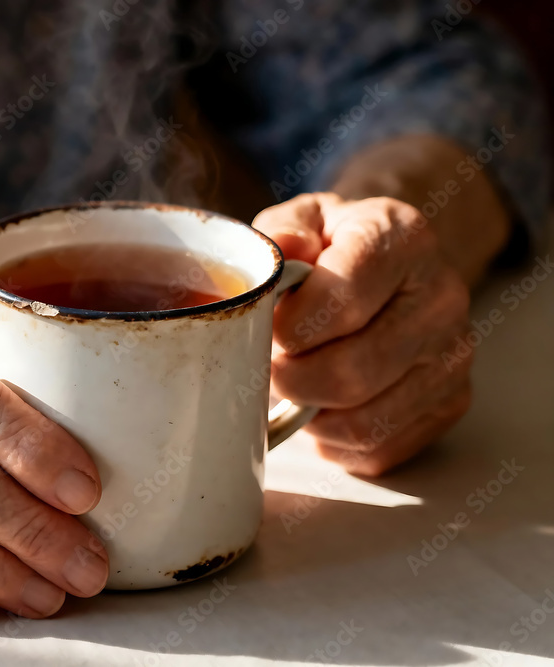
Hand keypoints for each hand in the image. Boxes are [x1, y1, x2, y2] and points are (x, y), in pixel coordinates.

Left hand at [254, 193, 472, 475]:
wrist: (385, 267)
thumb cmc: (331, 247)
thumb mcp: (301, 220)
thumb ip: (282, 231)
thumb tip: (281, 252)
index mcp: (403, 240)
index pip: (342, 300)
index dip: (289, 327)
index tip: (265, 328)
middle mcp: (442, 298)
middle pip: (351, 371)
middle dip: (290, 379)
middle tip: (266, 367)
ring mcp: (452, 356)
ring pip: (362, 420)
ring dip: (308, 414)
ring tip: (290, 385)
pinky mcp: (449, 403)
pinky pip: (376, 447)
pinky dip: (332, 439)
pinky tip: (320, 406)